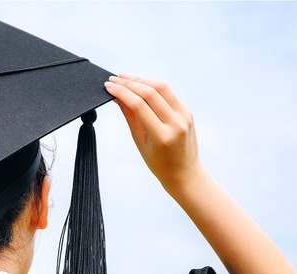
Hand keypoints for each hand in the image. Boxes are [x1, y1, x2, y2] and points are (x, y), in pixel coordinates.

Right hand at [104, 74, 199, 193]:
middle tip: (113, 79)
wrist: (184, 173)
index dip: (122, 92)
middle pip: (151, 92)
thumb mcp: (140, 142)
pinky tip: (139, 85)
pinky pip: (168, 93)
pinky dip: (152, 86)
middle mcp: (176, 123)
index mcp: (162, 136)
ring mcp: (185, 116)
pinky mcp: (187, 111)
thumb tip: (117, 96)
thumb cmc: (158, 162)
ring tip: (124, 77)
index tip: (108, 86)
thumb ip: (130, 116)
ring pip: (162, 87)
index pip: (139, 105)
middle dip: (129, 82)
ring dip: (141, 79)